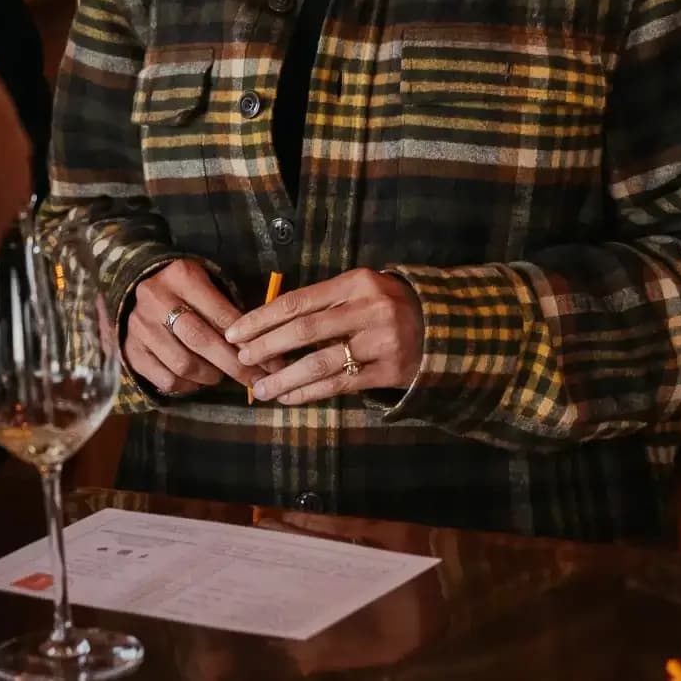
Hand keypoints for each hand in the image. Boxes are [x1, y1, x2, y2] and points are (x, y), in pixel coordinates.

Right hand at [126, 260, 251, 396]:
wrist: (138, 287)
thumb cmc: (184, 288)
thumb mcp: (206, 284)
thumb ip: (228, 311)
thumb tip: (263, 349)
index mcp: (181, 277)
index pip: (220, 314)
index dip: (248, 342)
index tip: (271, 362)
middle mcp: (157, 299)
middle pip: (201, 341)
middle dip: (234, 365)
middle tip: (255, 380)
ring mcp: (140, 326)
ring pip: (183, 364)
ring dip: (210, 376)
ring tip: (221, 375)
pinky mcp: (130, 350)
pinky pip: (165, 379)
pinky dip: (187, 386)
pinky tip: (197, 380)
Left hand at [227, 269, 423, 405]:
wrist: (445, 327)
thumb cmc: (390, 306)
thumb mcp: (362, 290)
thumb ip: (324, 302)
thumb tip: (269, 322)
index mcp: (357, 282)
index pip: (298, 301)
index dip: (262, 318)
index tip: (236, 332)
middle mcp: (369, 309)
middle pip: (305, 330)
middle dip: (266, 347)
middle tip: (241, 359)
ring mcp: (381, 341)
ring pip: (319, 362)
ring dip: (284, 378)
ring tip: (260, 389)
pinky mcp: (390, 371)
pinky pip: (340, 385)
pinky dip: (310, 392)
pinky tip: (289, 397)